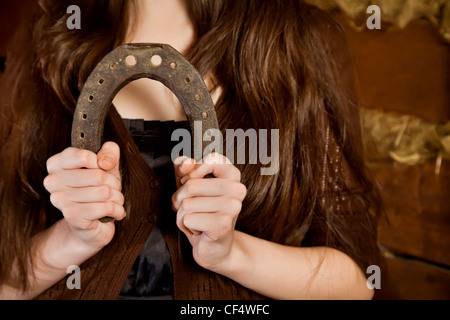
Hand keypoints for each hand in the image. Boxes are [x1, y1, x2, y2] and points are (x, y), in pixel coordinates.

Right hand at [43, 142, 125, 250]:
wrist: (90, 225)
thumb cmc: (97, 191)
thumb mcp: (106, 165)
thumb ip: (109, 152)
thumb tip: (104, 162)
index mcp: (57, 164)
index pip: (84, 156)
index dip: (101, 163)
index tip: (103, 170)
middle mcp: (53, 181)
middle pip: (98, 175)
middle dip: (114, 183)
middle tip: (113, 189)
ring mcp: (60, 199)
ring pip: (104, 192)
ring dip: (117, 197)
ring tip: (114, 201)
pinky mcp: (72, 216)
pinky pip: (106, 207)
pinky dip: (118, 210)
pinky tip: (115, 212)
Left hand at [172, 153, 246, 270]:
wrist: (214, 248)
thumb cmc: (201, 213)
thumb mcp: (191, 188)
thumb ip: (185, 170)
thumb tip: (185, 162)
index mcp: (233, 176)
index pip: (212, 159)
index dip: (193, 172)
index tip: (192, 183)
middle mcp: (237, 189)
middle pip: (191, 184)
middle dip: (181, 200)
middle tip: (192, 210)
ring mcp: (232, 207)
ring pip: (187, 203)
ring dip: (183, 215)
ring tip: (197, 221)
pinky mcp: (223, 224)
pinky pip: (187, 218)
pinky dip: (186, 226)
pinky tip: (200, 230)